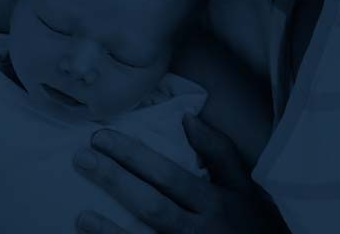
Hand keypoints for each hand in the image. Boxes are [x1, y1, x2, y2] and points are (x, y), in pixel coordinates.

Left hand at [72, 115, 288, 233]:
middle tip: (82, 158)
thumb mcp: (246, 188)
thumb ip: (219, 153)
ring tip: (81, 216)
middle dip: (115, 181)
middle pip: (152, 206)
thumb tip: (187, 118)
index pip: (168, 176)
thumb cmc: (257, 226)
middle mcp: (200, 231)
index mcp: (215, 204)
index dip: (134, 156)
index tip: (102, 137)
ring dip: (111, 232)